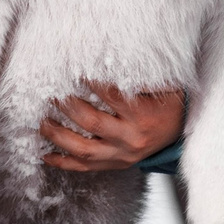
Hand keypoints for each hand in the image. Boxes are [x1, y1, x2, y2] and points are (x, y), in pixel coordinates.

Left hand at [40, 82, 184, 171]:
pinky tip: (46, 153)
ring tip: (42, 122)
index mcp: (142, 114)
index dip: (89, 82)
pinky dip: (64, 162)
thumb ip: (138, 73)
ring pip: (84, 149)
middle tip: (50, 94)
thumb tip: (106, 55)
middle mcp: (131, 137)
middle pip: (92, 123)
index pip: (110, 96)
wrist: (181, 131)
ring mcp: (122, 155)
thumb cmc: (168, 102)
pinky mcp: (116, 164)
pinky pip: (86, 167)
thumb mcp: (161, 83)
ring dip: (58, 136)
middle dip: (67, 107)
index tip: (72, 70)